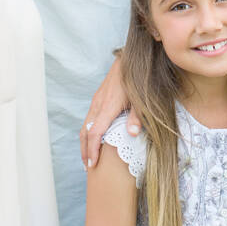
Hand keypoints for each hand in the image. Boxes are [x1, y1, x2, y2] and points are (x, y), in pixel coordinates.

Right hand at [80, 49, 141, 170]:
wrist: (129, 58)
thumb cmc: (137, 79)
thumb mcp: (141, 98)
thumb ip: (137, 116)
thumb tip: (132, 133)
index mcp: (108, 107)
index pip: (95, 133)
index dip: (93, 150)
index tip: (92, 164)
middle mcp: (99, 105)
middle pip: (85, 132)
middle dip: (85, 150)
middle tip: (88, 167)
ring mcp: (97, 101)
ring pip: (85, 125)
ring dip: (85, 142)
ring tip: (88, 157)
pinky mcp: (98, 98)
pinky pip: (88, 119)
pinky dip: (87, 132)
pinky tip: (93, 139)